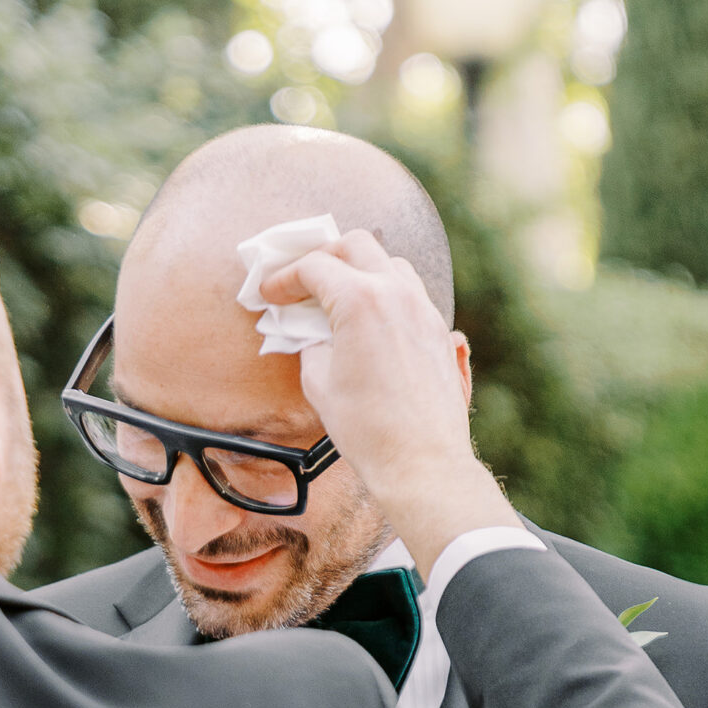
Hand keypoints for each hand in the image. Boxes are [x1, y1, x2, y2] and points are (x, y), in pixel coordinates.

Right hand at [258, 229, 513, 580]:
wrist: (421, 461)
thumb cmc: (367, 429)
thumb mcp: (319, 384)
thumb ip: (309, 345)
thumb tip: (307, 332)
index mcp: (361, 301)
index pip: (315, 267)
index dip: (284, 278)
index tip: (269, 294)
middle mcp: (396, 293)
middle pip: (356, 245)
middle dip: (323, 257)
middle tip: (302, 282)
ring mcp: (423, 309)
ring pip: (389, 263)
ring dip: (359, 270)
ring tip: (338, 298)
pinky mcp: (438, 330)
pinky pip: (409, 292)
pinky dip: (384, 293)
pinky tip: (369, 321)